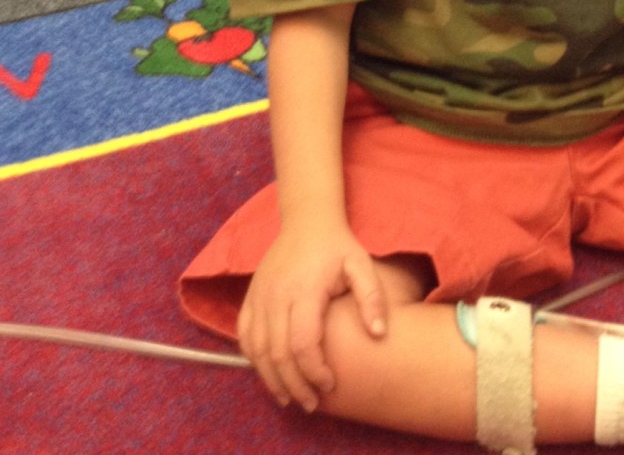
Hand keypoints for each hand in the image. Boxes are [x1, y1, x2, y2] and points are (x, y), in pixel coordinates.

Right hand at [237, 219, 387, 412]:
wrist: (306, 220)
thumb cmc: (337, 246)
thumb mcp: (361, 264)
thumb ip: (372, 297)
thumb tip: (379, 334)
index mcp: (304, 290)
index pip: (303, 343)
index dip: (314, 371)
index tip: (330, 385)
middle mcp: (276, 295)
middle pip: (277, 353)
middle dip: (294, 385)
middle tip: (311, 404)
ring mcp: (259, 296)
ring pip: (257, 349)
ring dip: (271, 379)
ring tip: (290, 398)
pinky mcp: (250, 296)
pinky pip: (245, 335)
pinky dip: (254, 359)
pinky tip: (270, 373)